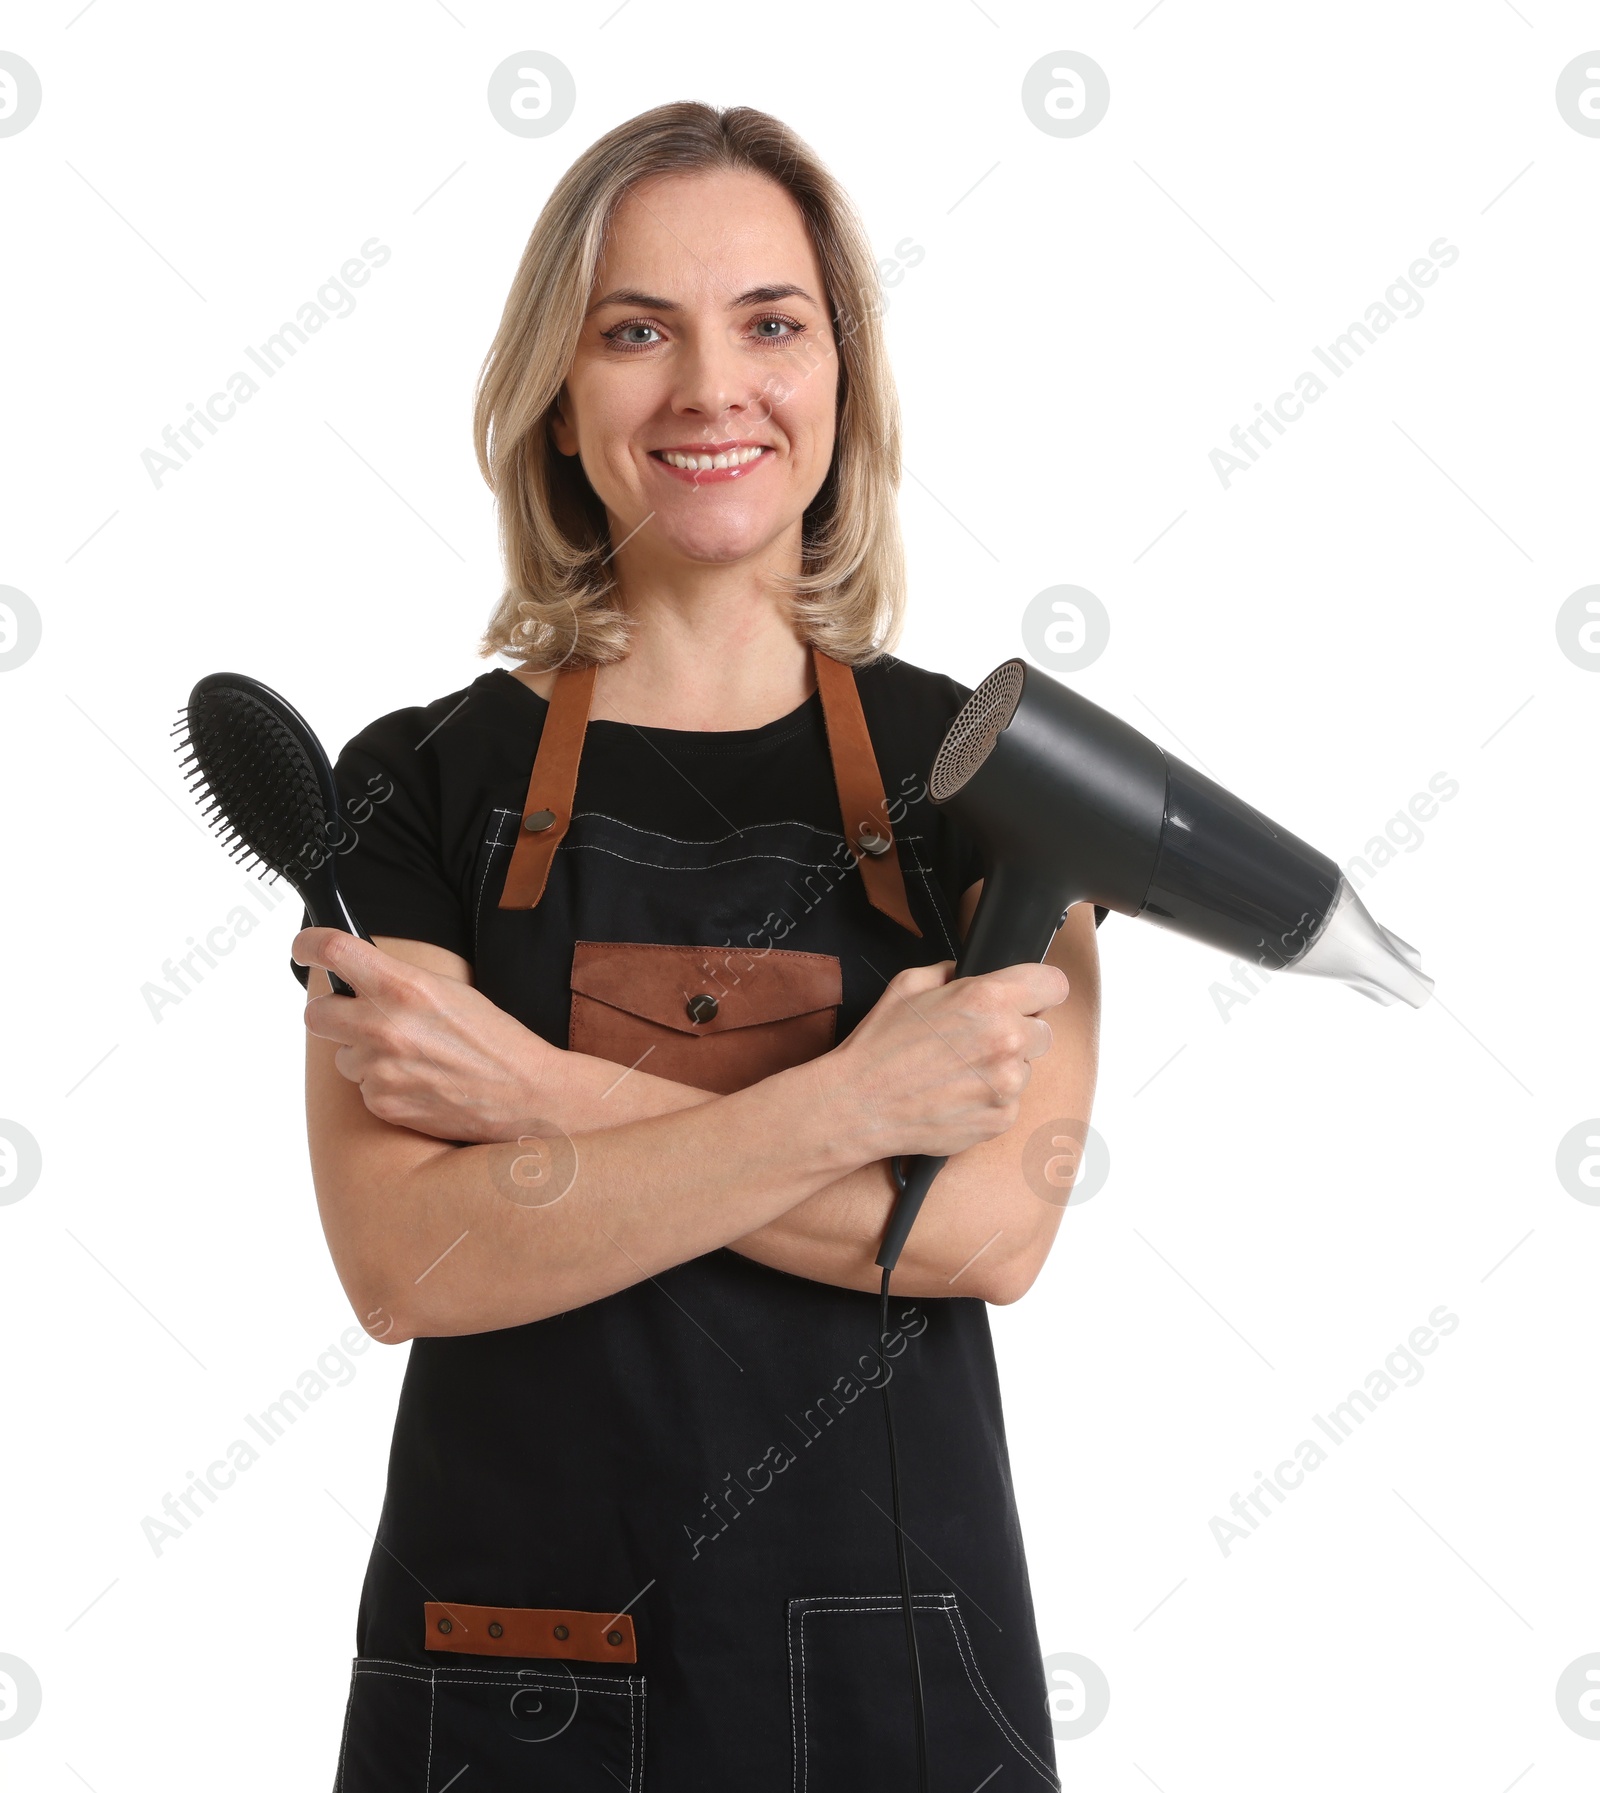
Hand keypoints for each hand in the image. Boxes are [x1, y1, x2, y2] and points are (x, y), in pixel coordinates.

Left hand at [294, 928, 559, 1142]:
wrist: (526, 1095)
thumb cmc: (496, 1040)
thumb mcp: (450, 992)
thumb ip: (398, 982)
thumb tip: (358, 977)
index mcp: (404, 987)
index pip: (334, 952)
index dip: (309, 944)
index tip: (304, 947)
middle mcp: (384, 1027)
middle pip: (315, 1014)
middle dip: (331, 1013)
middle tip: (356, 1016)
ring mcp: (380, 1069)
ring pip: (343, 1056)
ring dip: (365, 1055)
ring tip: (413, 1059)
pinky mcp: (382, 1104)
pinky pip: (364, 1088)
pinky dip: (385, 1086)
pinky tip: (420, 1083)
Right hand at [810, 959, 1068, 1164]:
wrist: (860, 1105)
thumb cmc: (880, 1047)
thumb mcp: (908, 984)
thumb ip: (952, 971)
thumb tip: (970, 973)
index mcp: (987, 999)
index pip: (1053, 984)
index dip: (1039, 989)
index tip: (1031, 997)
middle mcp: (1006, 1040)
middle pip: (1043, 1030)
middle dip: (1017, 1031)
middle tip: (977, 1039)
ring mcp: (1007, 1084)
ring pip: (1026, 1068)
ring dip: (1002, 1068)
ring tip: (958, 1071)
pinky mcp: (1002, 1118)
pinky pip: (1010, 1101)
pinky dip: (990, 1099)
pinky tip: (956, 1094)